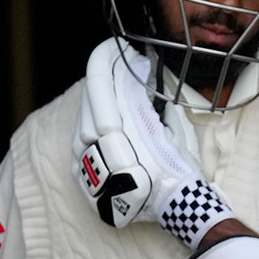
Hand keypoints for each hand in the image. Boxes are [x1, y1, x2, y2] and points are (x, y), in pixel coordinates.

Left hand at [71, 38, 234, 246]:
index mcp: (121, 135)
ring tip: (114, 83)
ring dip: (97, 98)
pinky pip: (79, 137)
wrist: (171, 210)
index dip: (108, 63)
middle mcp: (96, 147)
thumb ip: (154, 107)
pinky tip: (102, 111)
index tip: (117, 47)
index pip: (102, 88)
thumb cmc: (179, 170)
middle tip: (118, 58)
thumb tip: (143, 79)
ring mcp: (84, 160)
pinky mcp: (80, 172)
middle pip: (89, 100)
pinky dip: (91, 120)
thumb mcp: (174, 133)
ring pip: (82, 118)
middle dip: (104, 75)